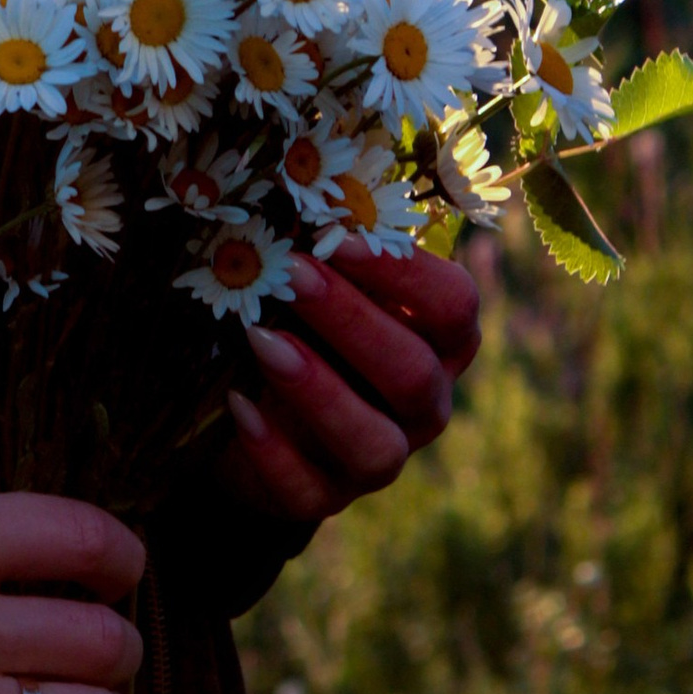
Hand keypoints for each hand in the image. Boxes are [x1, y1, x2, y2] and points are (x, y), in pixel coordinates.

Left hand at [219, 237, 482, 521]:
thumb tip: (294, 197)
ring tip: (261, 339)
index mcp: (437, 340)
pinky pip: (308, 488)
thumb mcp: (315, 281)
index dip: (405, 272)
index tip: (339, 238)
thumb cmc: (299, 318)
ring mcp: (378, 458)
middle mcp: (422, 403)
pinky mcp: (323, 497)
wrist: (251, 404)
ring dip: (318, 390)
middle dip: (351, 322)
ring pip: (374, 443)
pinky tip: (237, 406)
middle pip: (413, 373)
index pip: (454, 306)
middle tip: (292, 274)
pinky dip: (271, 449)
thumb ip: (324, 251)